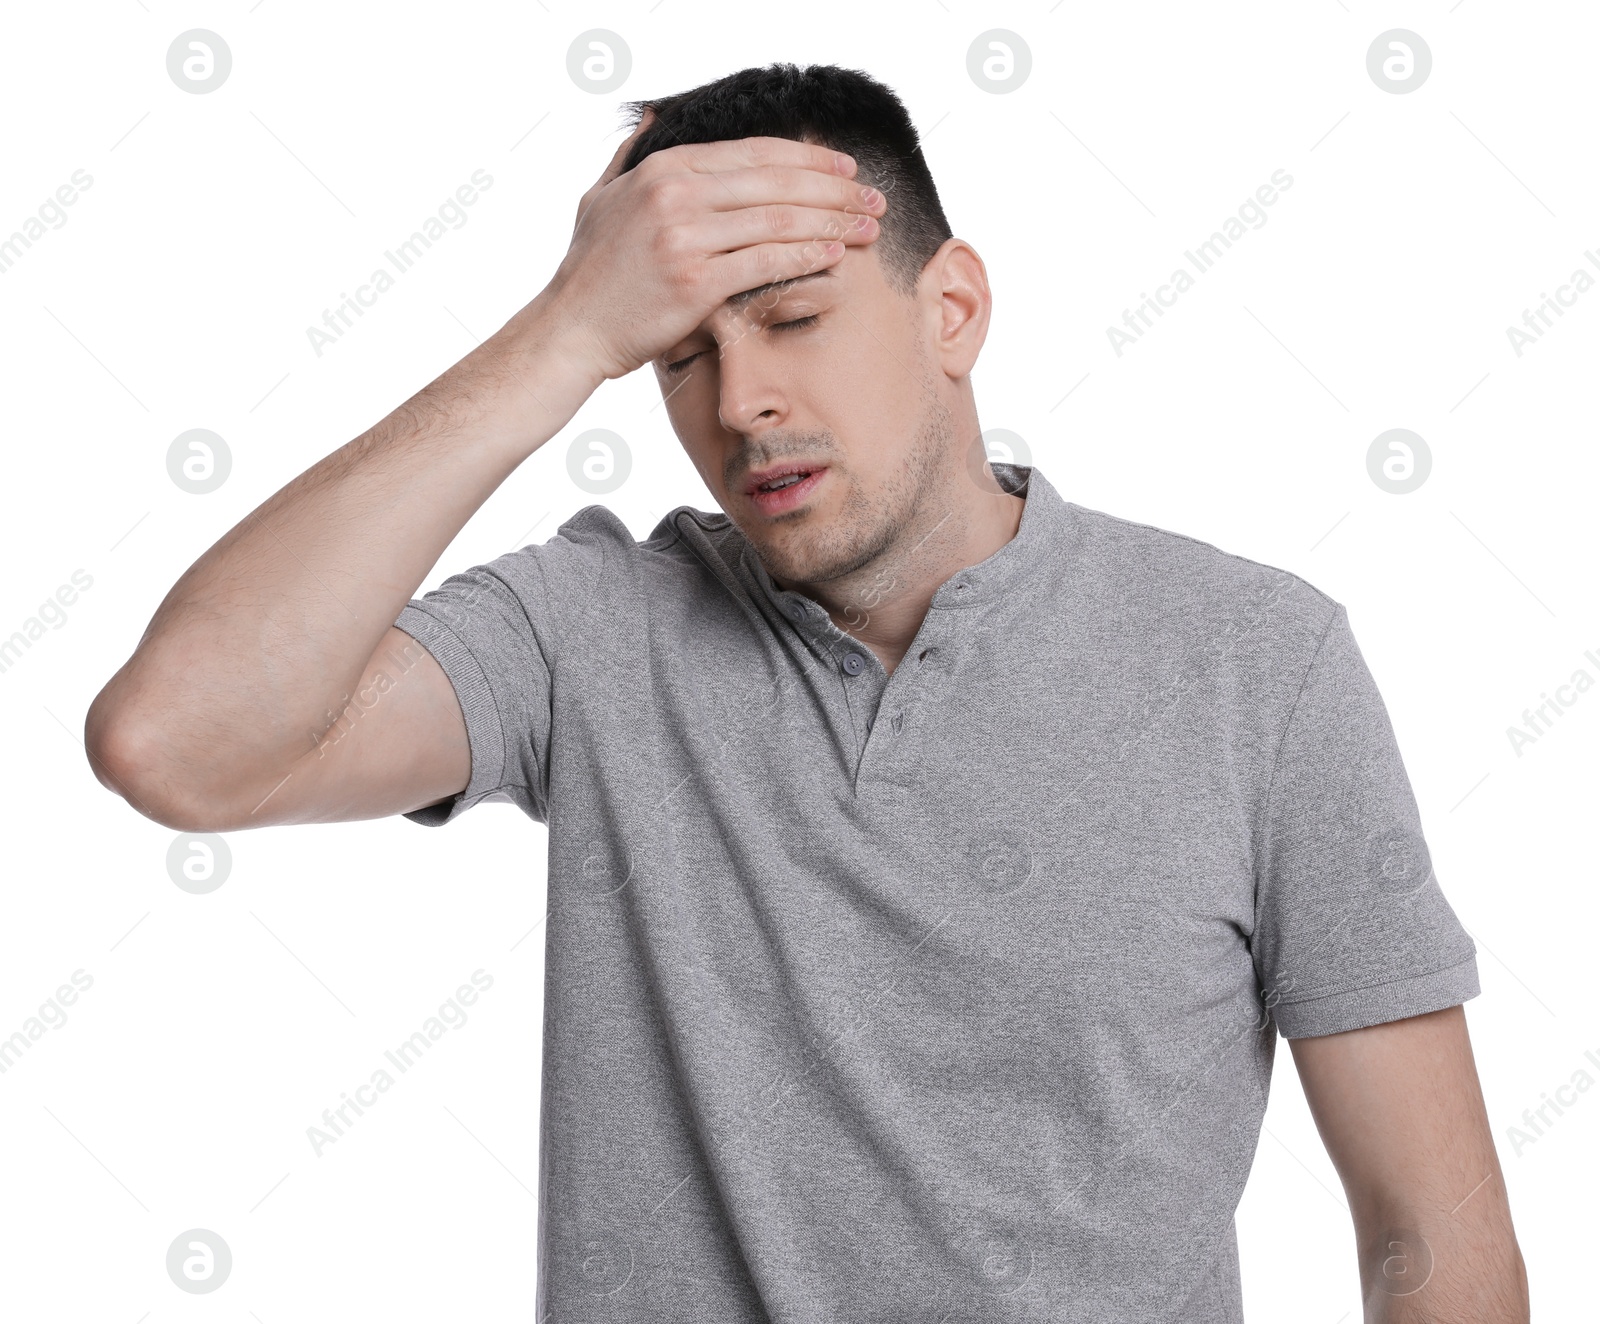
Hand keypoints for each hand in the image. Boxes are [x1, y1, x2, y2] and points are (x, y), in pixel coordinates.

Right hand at [536, 109, 886, 381]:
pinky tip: (834, 254)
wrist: (569, 330)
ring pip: (778, 220)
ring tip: (867, 227)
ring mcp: (685, 237)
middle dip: (834, 188)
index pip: (754, 153)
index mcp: (662, 168)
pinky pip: (765, 262)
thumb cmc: (589, 272)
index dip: (807, 158)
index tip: (845, 167)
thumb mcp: (601, 196)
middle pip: (776, 181)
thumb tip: (650, 115)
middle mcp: (675, 194)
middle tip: (873, 198)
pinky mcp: (694, 282)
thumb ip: (630, 155)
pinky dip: (805, 255)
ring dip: (832, 222)